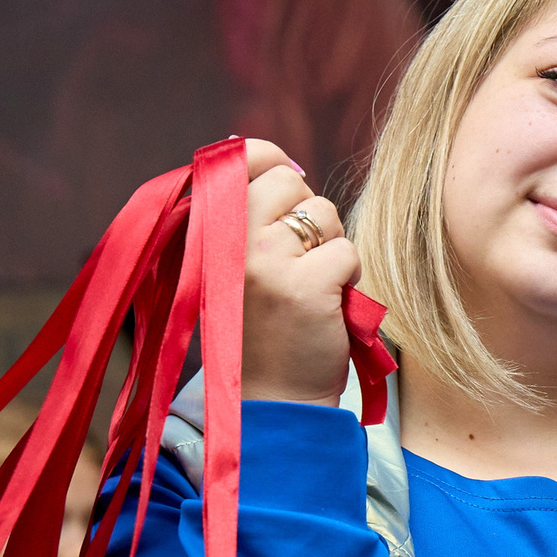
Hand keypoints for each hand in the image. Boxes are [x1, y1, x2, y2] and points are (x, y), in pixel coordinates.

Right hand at [239, 139, 359, 404]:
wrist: (274, 398)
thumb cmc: (263, 329)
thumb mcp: (238, 265)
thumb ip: (250, 216)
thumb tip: (288, 162)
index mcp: (208, 229)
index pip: (241, 157)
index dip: (273, 160)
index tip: (290, 179)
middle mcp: (228, 239)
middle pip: (291, 180)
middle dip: (309, 214)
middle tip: (302, 257)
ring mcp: (264, 261)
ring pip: (324, 214)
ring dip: (332, 248)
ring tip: (313, 287)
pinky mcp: (303, 286)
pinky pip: (347, 251)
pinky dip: (349, 278)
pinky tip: (330, 306)